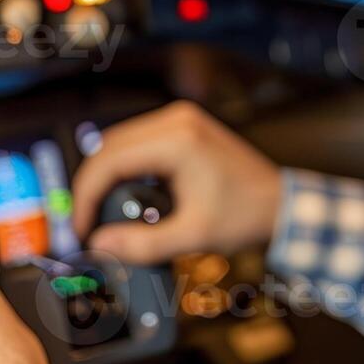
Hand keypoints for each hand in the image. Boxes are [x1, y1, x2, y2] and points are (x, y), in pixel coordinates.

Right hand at [70, 100, 283, 262]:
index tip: (81, 227)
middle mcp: (176, 120)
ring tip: (101, 214)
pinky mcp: (183, 128)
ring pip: (120, 144)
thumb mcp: (193, 236)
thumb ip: (142, 244)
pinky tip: (125, 197)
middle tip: (86, 223)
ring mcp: (180, 120)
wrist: (282, 205)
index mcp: (177, 140)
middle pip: (108, 147)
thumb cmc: (247, 216)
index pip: (109, 161)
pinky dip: (125, 169)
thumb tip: (99, 244)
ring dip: (106, 177)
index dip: (87, 196)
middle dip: (91, 186)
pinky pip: (138, 144)